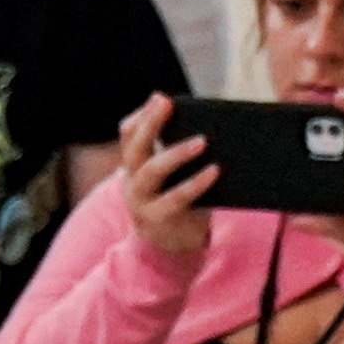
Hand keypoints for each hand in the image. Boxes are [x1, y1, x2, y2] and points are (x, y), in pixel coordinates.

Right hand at [111, 94, 220, 262]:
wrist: (168, 246)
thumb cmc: (175, 200)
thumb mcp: (170, 175)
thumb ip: (174, 150)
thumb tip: (202, 124)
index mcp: (134, 165)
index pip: (128, 134)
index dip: (143, 115)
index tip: (161, 98)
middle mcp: (132, 180)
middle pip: (135, 147)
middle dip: (151, 123)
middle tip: (169, 103)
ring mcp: (141, 201)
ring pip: (152, 171)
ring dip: (176, 153)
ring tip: (202, 141)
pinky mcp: (159, 218)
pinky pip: (177, 198)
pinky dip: (196, 183)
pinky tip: (215, 171)